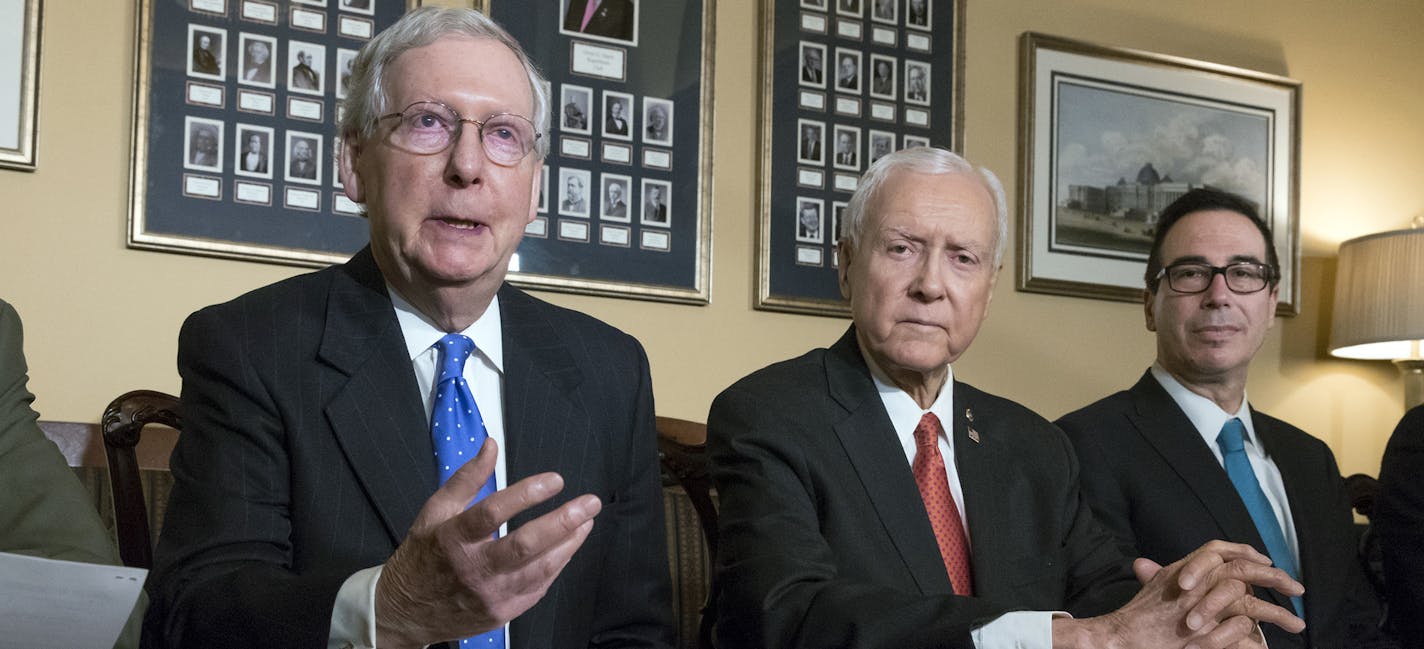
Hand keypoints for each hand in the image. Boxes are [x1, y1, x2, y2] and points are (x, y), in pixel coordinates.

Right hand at [373, 438, 601, 648]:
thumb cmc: (423, 556)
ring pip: (539, 568)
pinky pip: (538, 587)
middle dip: (562, 522)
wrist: (406, 610)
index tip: (554, 480)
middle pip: (524, 545)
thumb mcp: (435, 511)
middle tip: (588, 504)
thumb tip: (491, 446)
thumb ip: (467, 478)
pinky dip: (557, 564)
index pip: (492, 512)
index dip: (525, 494)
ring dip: (569, 543)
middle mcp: (473, 569)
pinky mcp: (502, 612)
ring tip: (586, 521)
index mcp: (453, 538)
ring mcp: (490, 594)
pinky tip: (568, 545)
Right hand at [1053, 540, 1303, 648]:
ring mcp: (1202, 610)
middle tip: (1296, 588)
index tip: (1267, 561)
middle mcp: (1195, 584)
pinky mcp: (1207, 634)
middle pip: (1242, 572)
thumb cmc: (1138, 615)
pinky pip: (1241, 631)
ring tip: (1297, 624)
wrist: (1125, 637)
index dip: (1246, 552)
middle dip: (1274, 579)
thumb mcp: (1153, 586)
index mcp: (1185, 569)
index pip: (1220, 550)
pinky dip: (1256, 639)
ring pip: (1250, 605)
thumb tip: (1148, 564)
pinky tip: (1268, 646)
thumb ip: (1160, 573)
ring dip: (1278, 614)